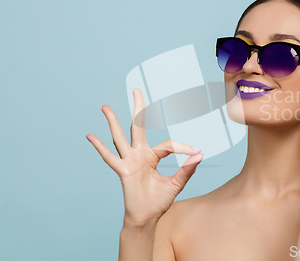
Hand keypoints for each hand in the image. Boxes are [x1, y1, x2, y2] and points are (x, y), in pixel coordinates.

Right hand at [86, 88, 202, 226]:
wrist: (146, 218)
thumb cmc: (158, 201)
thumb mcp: (176, 184)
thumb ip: (187, 170)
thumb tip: (199, 155)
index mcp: (152, 157)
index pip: (168, 145)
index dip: (183, 148)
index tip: (197, 151)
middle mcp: (139, 155)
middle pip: (138, 127)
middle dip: (138, 108)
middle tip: (136, 89)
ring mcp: (129, 162)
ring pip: (120, 137)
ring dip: (113, 122)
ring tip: (105, 107)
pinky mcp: (123, 171)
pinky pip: (110, 158)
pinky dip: (100, 147)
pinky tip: (91, 136)